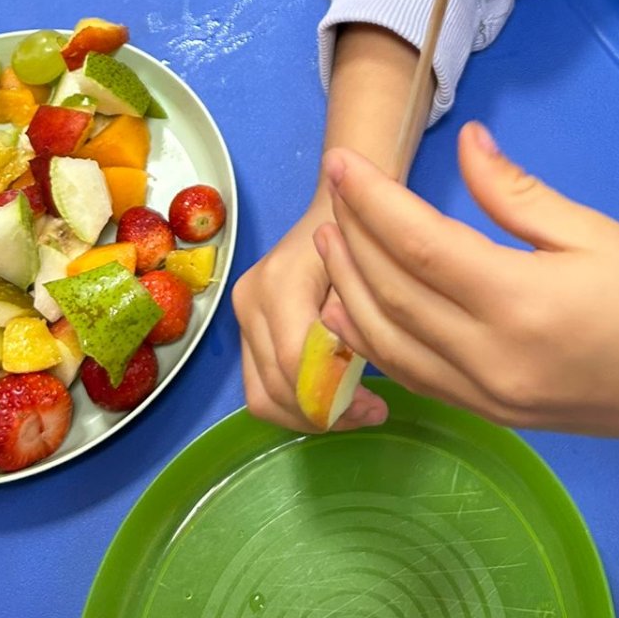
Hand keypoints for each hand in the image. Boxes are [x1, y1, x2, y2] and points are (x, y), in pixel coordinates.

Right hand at [231, 194, 389, 431]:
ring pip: (261, 394)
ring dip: (306, 415)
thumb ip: (353, 329)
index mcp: (279, 284)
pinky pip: (261, 381)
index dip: (333, 398)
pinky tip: (332, 399)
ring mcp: (243, 313)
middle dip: (321, 414)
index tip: (375, 408)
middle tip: (369, 415)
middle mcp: (250, 300)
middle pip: (273, 386)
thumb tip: (347, 386)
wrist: (338, 202)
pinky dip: (293, 401)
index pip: (294, 362)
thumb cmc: (360, 233)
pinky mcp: (247, 324)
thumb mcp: (368, 276)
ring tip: (354, 413)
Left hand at [315, 122, 618, 441]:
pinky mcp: (491, 417)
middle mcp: (492, 359)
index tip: (343, 160)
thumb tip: (464, 143)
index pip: (419, 245)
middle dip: (352, 236)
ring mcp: (487, 398)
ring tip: (331, 239)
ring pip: (390, 344)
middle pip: (392, 294)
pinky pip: (413, 376)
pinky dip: (373, 340)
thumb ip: (515, 193)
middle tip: (334, 186)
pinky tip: (354, 309)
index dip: (372, 200)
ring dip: (350, 289)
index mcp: (520, 302)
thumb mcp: (592, 230)